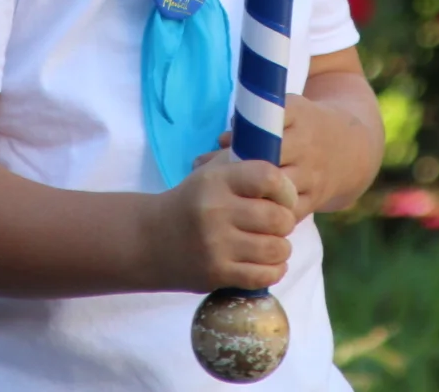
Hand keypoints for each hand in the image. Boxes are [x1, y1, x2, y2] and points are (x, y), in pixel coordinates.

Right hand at [148, 151, 296, 293]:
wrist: (151, 239)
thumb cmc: (192, 201)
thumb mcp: (211, 172)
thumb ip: (245, 163)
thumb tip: (284, 163)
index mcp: (217, 180)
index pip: (269, 178)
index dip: (286, 189)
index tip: (284, 197)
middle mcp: (215, 211)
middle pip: (278, 218)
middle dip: (286, 222)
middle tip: (280, 223)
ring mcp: (216, 245)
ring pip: (275, 249)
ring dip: (282, 248)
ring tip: (275, 244)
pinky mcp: (216, 273)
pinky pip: (263, 276)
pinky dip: (275, 270)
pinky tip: (270, 263)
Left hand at [192, 93, 372, 223]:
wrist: (351, 149)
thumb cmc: (305, 126)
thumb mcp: (289, 111)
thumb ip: (255, 120)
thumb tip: (221, 141)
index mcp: (299, 117)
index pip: (269, 124)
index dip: (243, 138)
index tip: (222, 145)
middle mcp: (307, 147)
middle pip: (271, 162)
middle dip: (244, 172)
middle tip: (219, 180)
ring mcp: (313, 175)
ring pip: (279, 192)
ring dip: (254, 198)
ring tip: (230, 201)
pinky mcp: (315, 199)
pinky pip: (288, 213)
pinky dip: (268, 216)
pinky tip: (249, 216)